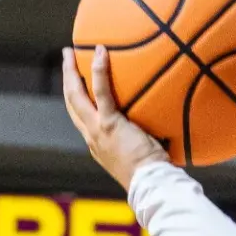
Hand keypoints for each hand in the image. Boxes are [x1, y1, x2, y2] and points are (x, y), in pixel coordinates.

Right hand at [62, 46, 167, 190]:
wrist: (152, 185)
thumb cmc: (156, 175)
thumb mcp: (145, 155)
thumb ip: (147, 139)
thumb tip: (168, 127)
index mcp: (97, 145)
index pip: (82, 118)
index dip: (78, 99)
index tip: (78, 84)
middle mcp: (91, 137)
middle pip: (72, 103)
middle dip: (67, 79)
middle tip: (67, 58)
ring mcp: (97, 131)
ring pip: (76, 95)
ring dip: (71, 71)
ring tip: (71, 50)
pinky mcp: (109, 125)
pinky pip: (101, 93)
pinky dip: (99, 71)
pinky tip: (100, 52)